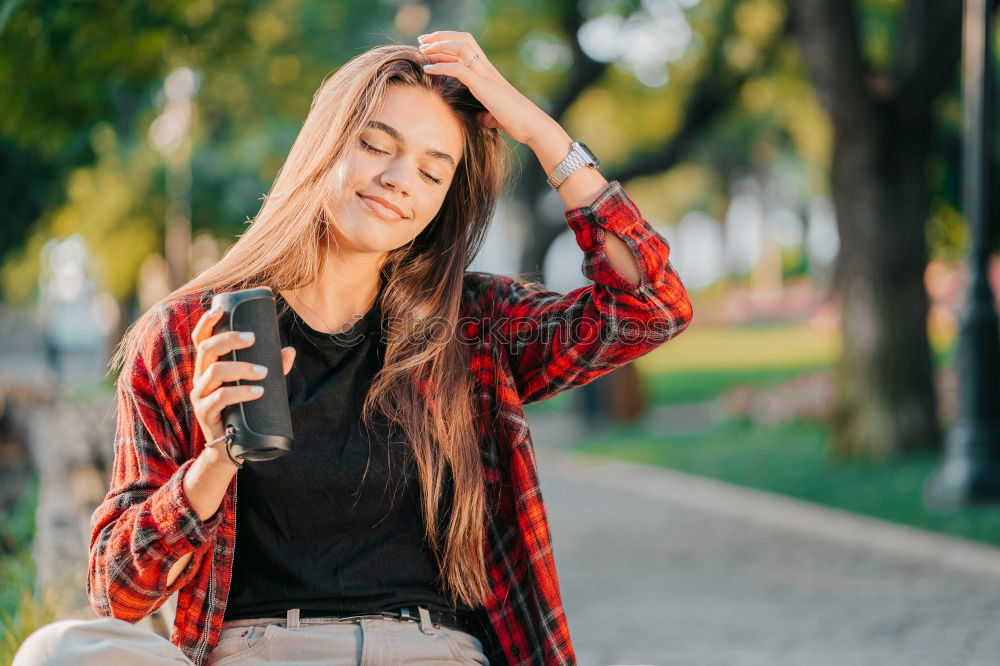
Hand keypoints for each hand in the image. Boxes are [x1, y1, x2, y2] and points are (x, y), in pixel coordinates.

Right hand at [190, 306, 295, 446]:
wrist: (232, 446)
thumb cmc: (244, 410)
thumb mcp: (257, 385)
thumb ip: (272, 368)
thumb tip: (290, 351)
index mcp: (209, 366)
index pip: (201, 339)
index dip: (206, 322)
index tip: (220, 309)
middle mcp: (200, 377)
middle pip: (207, 349)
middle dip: (229, 339)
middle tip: (253, 338)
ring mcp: (200, 395)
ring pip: (214, 371)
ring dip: (241, 368)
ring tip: (264, 372)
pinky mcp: (205, 413)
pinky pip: (220, 398)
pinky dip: (240, 392)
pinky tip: (257, 391)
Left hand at [418, 31, 553, 144]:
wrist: (532, 125)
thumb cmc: (517, 122)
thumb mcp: (495, 115)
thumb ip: (485, 114)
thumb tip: (478, 118)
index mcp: (489, 72)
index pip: (467, 45)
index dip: (448, 41)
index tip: (431, 46)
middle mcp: (487, 68)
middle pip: (462, 39)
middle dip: (441, 36)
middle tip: (422, 40)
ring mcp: (486, 75)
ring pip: (460, 48)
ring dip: (439, 46)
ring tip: (423, 49)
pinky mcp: (484, 86)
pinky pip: (458, 70)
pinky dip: (441, 67)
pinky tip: (427, 69)